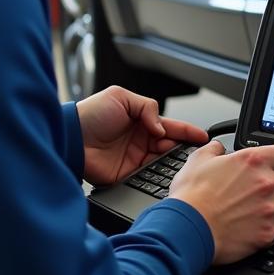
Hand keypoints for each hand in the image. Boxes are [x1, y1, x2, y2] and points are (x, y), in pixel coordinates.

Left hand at [75, 85, 207, 186]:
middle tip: (197, 152)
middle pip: (170, 146)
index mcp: (141, 121)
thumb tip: (161, 128)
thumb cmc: (90, 114)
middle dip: (184, 148)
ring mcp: (135, 159)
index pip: (170, 126)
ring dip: (174, 163)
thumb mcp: (121, 97)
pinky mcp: (127, 175)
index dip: (187, 131)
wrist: (70, 138)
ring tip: (186, 164)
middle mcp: (141, 140)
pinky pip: (148, 177)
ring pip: (163, 162)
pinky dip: (159, 177)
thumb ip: (147, 108)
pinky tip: (168, 176)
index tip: (203, 136)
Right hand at [170, 141, 273, 264]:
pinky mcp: (267, 233)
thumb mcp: (199, 159)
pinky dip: (272, 223)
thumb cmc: (191, 197)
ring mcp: (269, 209)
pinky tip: (257, 221)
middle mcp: (267, 183)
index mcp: (254, 161)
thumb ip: (214, 149)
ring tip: (269, 201)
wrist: (187, 229)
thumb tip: (218, 147)